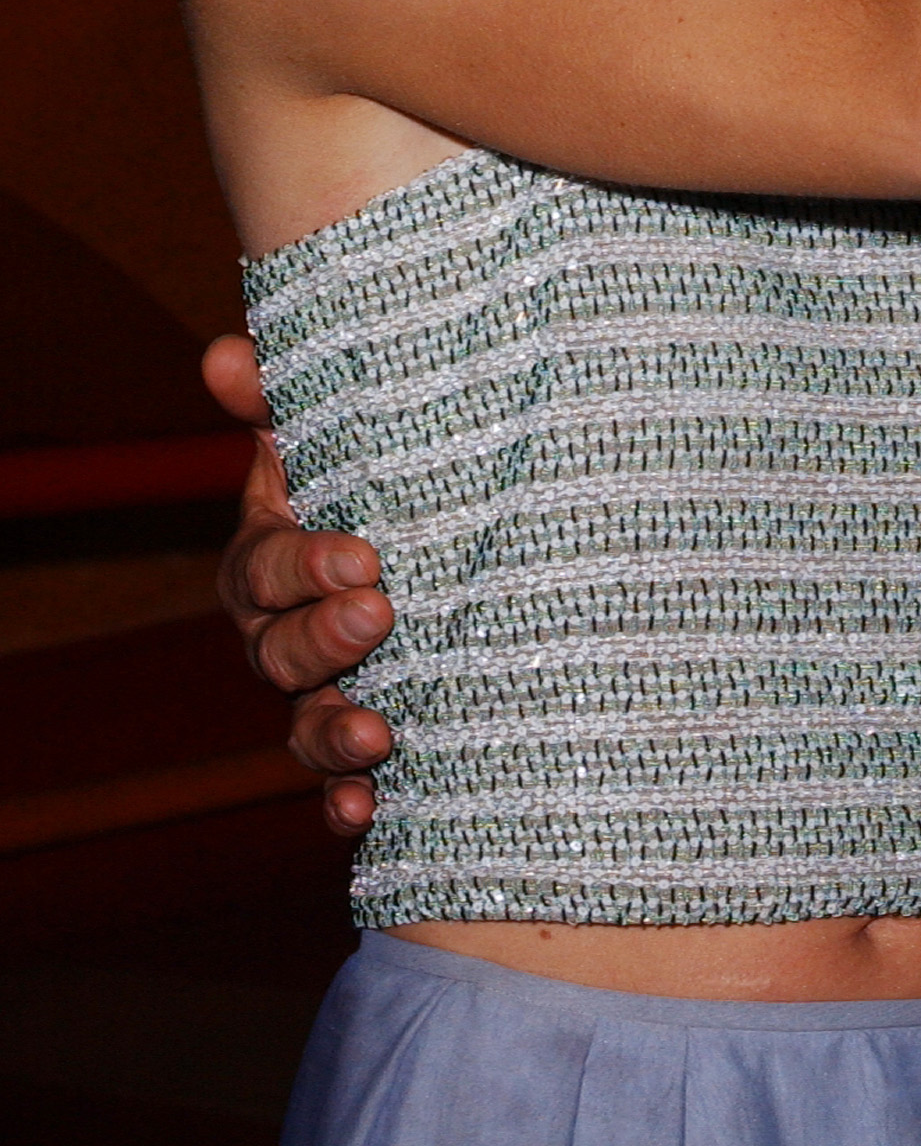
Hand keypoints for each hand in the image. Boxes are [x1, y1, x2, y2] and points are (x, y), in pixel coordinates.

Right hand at [205, 332, 390, 839]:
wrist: (453, 546)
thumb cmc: (386, 474)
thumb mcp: (344, 431)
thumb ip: (283, 395)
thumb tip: (224, 353)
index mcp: (273, 556)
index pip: (264, 568)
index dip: (302, 567)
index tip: (363, 556)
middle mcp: (285, 632)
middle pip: (278, 653)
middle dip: (324, 639)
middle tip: (381, 615)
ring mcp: (321, 691)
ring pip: (302, 727)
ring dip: (331, 734)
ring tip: (375, 731)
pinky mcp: (363, 739)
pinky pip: (337, 785)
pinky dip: (345, 803)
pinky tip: (365, 811)